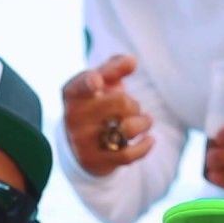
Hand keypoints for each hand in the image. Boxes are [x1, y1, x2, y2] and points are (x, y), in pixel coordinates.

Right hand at [61, 54, 154, 176]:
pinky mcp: (95, 161)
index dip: (89, 83)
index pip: (81, 85)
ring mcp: (82, 141)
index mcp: (73, 93)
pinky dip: (144, 146)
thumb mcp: (100, 82)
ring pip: (127, 129)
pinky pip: (127, 155)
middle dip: (133, 103)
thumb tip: (131, 62)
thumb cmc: (95, 104)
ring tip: (145, 122)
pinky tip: (150, 140)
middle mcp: (73, 117)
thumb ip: (114, 67)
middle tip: (132, 107)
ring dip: (143, 123)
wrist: (79, 145)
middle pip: (120, 102)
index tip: (97, 82)